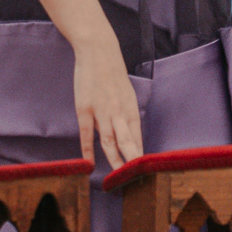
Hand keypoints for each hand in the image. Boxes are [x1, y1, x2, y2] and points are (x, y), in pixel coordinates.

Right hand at [72, 31, 143, 168]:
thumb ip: (126, 115)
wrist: (98, 52)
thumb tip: (127, 135)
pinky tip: (90, 163)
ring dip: (115, 160)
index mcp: (131, 109)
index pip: (138, 138)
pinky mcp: (85, 109)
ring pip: (110, 141)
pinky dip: (88, 150)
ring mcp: (102, 111)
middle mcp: (119, 112)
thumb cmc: (112, 74)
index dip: (141, 155)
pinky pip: (87, 134)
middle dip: (132, 162)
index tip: (145, 171)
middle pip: (128, 142)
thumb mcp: (126, 94)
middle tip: (136, 179)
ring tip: (118, 176)